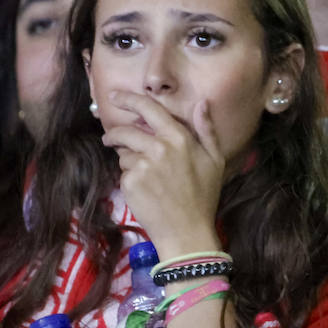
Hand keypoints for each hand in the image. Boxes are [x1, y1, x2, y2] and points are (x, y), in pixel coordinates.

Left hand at [100, 92, 224, 257]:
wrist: (187, 231)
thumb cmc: (205, 196)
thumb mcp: (215, 160)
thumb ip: (207, 129)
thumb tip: (202, 103)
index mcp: (181, 138)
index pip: (150, 109)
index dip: (130, 99)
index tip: (115, 96)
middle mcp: (160, 147)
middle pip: (126, 131)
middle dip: (115, 134)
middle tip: (112, 139)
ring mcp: (143, 165)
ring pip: (124, 153)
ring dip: (128, 160)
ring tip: (144, 176)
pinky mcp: (130, 182)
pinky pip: (123, 172)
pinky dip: (130, 178)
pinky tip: (144, 190)